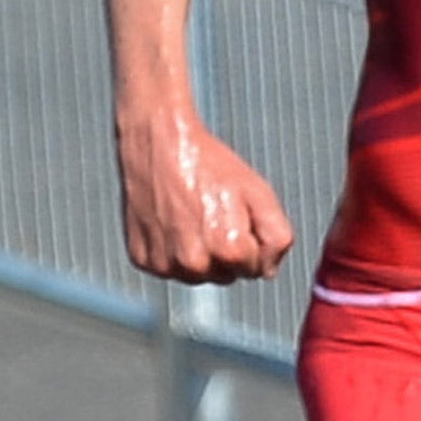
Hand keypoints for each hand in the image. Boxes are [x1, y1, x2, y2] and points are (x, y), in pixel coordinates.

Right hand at [114, 109, 293, 283]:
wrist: (159, 144)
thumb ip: (277, 236)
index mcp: (228, 250)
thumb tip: (270, 270)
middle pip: (228, 276)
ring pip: (199, 275)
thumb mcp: (258, 191)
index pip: (256, 269)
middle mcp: (194, 265)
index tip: (240, 215)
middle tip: (215, 212)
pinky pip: (170, 269)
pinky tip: (173, 221)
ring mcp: (165, 265)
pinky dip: (174, 251)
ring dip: (202, 254)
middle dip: (229, 250)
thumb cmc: (210, 165)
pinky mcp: (143, 261)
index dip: (254, 241)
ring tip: (194, 215)